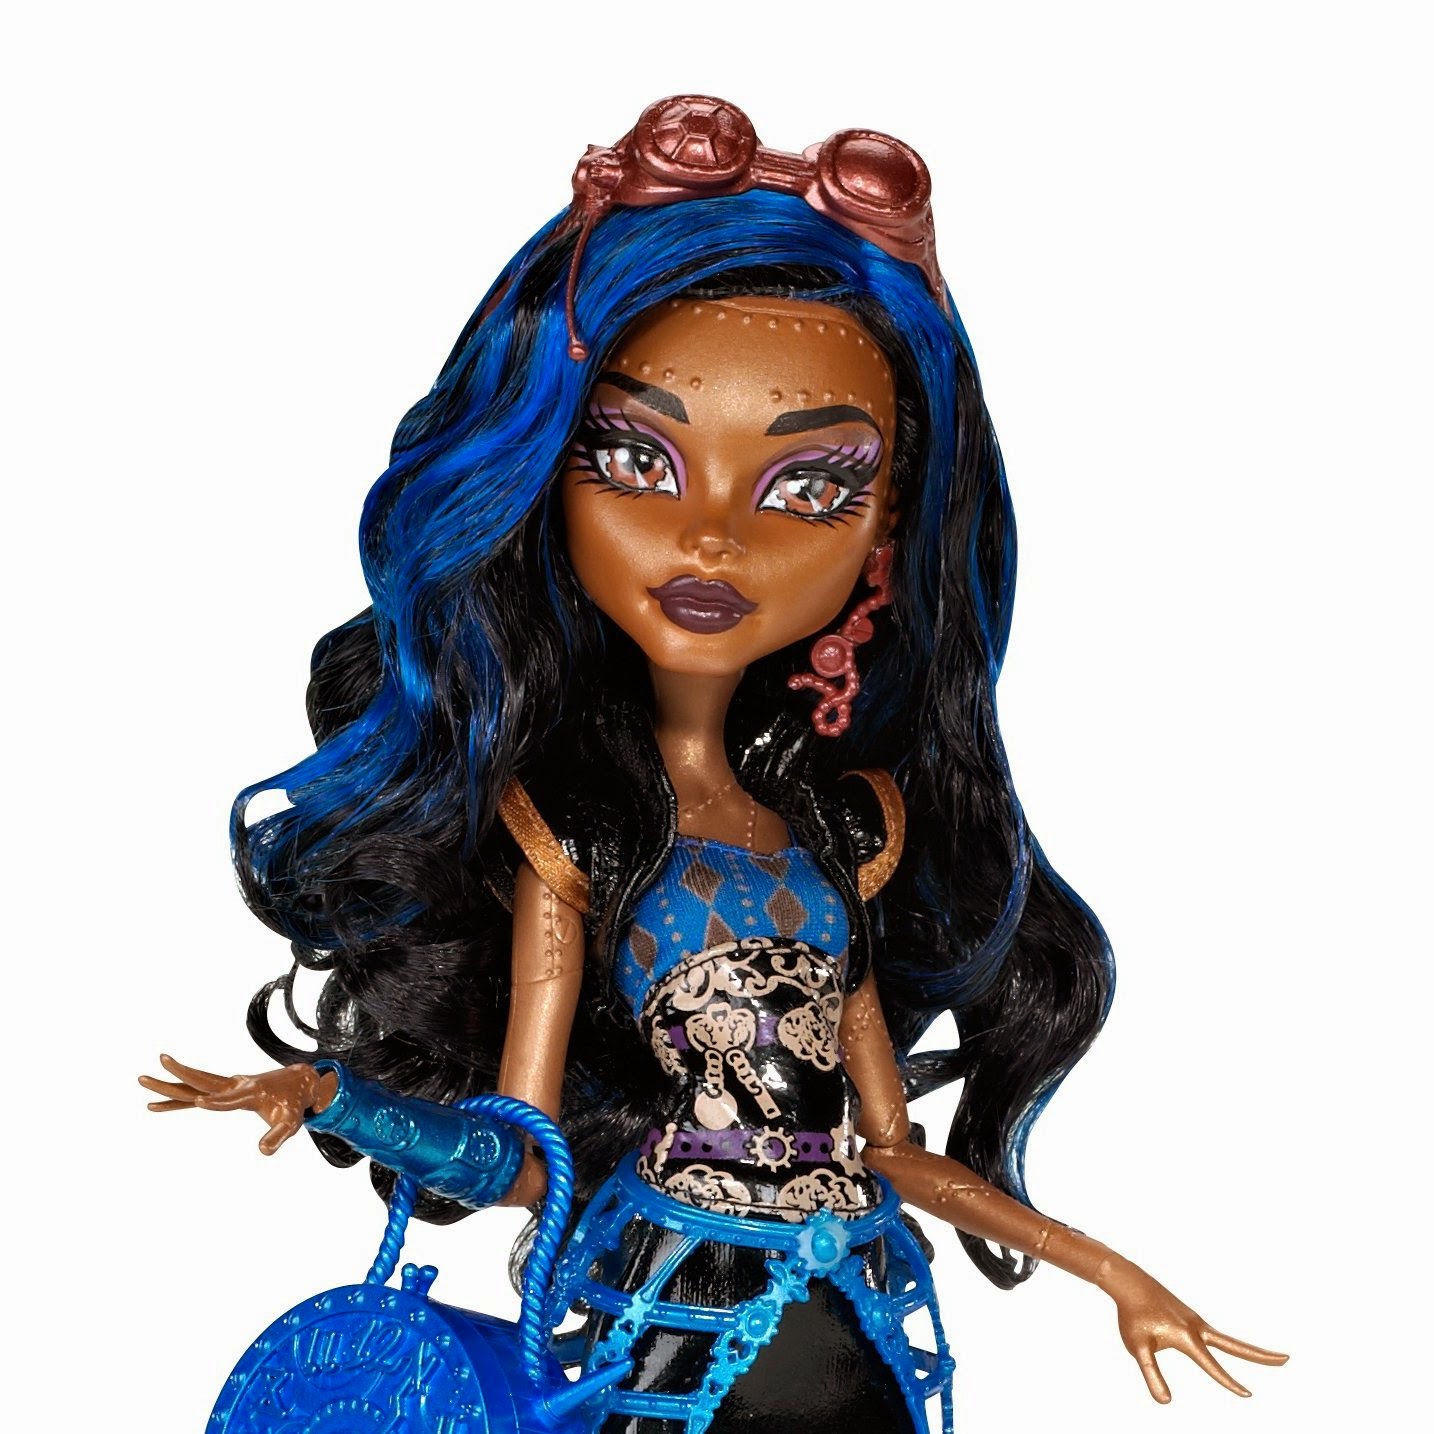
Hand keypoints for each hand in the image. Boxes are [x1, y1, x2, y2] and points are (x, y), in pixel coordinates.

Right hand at [139, 1054, 336, 1155]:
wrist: (297, 1082)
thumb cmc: (293, 1105)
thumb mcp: (291, 1123)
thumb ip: (278, 1137)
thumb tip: (262, 1152)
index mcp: (250, 1092)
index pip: (228, 1099)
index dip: (216, 1102)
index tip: (198, 1101)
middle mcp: (235, 1086)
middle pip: (200, 1081)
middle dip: (176, 1078)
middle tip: (150, 1074)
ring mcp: (227, 1086)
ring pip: (194, 1083)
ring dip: (169, 1083)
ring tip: (142, 1079)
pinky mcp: (224, 1090)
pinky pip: (195, 1093)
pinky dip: (177, 1099)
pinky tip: (155, 1105)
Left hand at [1103, 1257, 1287, 1401]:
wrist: (1128, 1281)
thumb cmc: (1132, 1315)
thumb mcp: (1137, 1348)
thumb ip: (1152, 1374)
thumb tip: (1166, 1403)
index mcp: (1187, 1337)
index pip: (1212, 1365)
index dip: (1229, 1382)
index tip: (1248, 1395)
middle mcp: (1197, 1328)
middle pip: (1236, 1344)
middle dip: (1261, 1355)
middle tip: (1288, 1359)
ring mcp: (1195, 1321)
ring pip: (1228, 1340)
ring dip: (1250, 1350)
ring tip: (1275, 1359)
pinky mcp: (1190, 1318)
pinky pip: (1212, 1336)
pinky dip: (1227, 1345)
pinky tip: (1215, 1349)